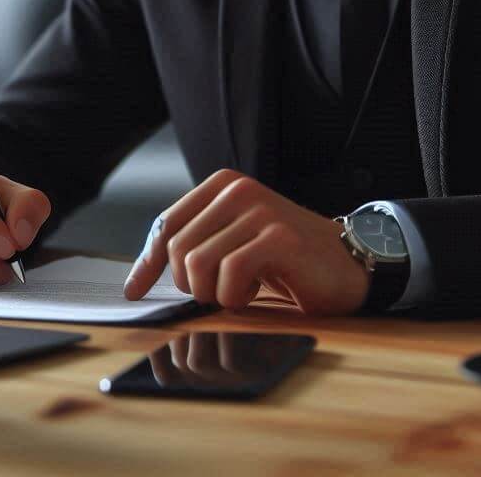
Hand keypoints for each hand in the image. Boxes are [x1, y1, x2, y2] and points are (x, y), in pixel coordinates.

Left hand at [122, 169, 369, 314]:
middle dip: (192, 284)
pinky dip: (236, 295)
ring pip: (199, 264)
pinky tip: (256, 290)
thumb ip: (195, 243)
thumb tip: (139, 277)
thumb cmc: (284, 258)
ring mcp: (260, 210)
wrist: (344, 263)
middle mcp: (238, 190)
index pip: (166, 224)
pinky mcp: (278, 236)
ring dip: (216, 292)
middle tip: (221, 291)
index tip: (136, 290)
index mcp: (222, 185)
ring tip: (242, 288)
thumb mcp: (232, 240)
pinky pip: (230, 275)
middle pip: (178, 249)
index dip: (147, 262)